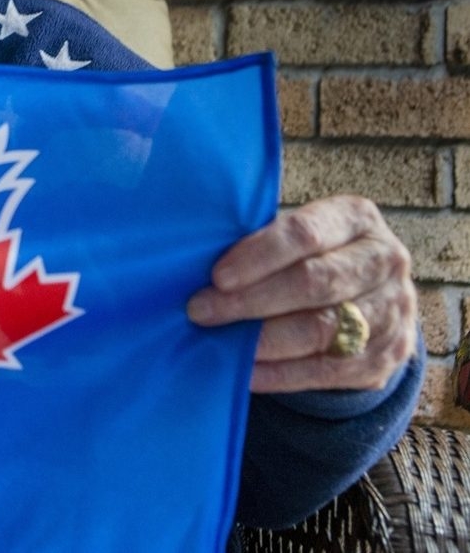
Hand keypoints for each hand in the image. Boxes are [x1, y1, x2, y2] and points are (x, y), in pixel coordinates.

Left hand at [187, 196, 417, 393]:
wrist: (375, 296)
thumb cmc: (316, 255)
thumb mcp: (301, 234)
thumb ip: (264, 242)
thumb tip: (199, 266)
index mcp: (358, 219)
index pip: (305, 233)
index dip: (259, 255)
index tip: (217, 276)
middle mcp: (385, 261)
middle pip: (314, 283)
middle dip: (251, 300)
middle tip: (203, 311)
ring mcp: (392, 311)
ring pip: (323, 330)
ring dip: (264, 340)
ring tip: (223, 344)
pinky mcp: (388, 356)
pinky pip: (328, 370)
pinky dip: (282, 373)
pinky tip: (247, 372)